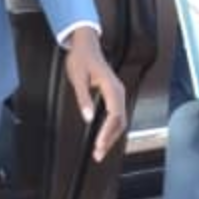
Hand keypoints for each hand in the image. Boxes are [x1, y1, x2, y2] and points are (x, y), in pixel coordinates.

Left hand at [63, 29, 127, 160]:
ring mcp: (118, 93)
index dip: (107, 132)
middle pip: (120, 121)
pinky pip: (117, 115)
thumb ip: (83, 98)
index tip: (99, 145)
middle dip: (110, 139)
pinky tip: (104, 137)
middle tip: (98, 154)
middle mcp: (118, 91)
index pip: (114, 115)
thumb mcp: (78, 78)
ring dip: (111, 136)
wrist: (86, 45)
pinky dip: (112, 129)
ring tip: (100, 150)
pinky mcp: (114, 95)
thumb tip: (87, 118)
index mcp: (111, 87)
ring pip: (120, 120)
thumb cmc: (81, 58)